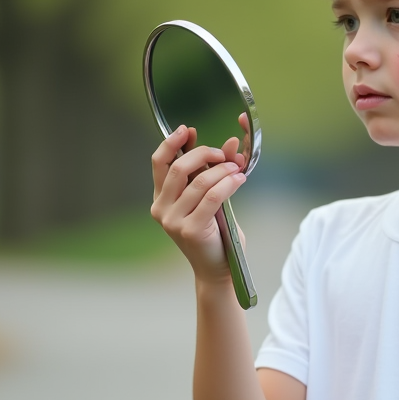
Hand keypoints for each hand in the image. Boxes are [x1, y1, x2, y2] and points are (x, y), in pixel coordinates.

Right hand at [150, 125, 247, 282]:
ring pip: (199, 182)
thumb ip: (212, 172)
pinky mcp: (190, 229)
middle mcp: (161, 208)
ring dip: (222, 170)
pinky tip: (239, 180)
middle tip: (223, 154)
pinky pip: (212, 197)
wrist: (218, 269)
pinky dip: (228, 184)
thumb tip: (230, 144)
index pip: (159, 162)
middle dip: (204, 154)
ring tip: (237, 169)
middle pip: (179, 167)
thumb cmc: (214, 233)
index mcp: (161, 198)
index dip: (172, 143)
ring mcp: (173, 220)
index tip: (188, 130)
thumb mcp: (209, 198)